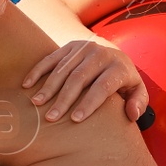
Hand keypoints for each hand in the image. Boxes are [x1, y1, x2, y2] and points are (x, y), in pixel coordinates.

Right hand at [23, 37, 148, 123]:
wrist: (114, 54)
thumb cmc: (124, 80)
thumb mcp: (137, 90)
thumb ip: (138, 102)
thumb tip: (132, 114)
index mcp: (119, 67)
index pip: (102, 86)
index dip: (89, 103)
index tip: (75, 119)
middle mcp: (101, 54)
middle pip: (79, 78)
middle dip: (64, 99)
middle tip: (51, 117)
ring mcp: (84, 48)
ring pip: (63, 68)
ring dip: (48, 87)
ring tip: (37, 103)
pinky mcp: (70, 45)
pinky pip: (52, 57)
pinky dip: (38, 70)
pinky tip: (28, 85)